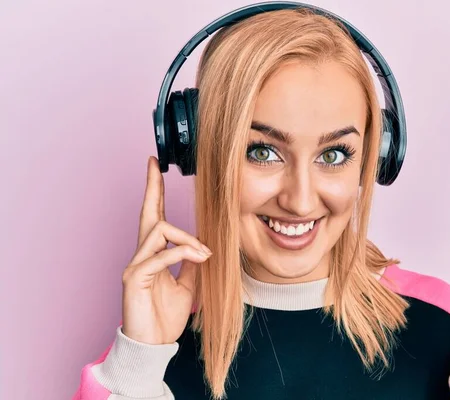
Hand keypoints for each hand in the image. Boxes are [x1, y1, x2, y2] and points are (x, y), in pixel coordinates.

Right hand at [121, 156, 211, 344]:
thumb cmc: (166, 316)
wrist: (154, 345)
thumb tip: (203, 245)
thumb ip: (192, 264)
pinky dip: (181, 252)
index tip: (155, 168)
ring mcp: (136, 264)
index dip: (155, 192)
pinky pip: (159, 255)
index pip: (154, 217)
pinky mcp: (134, 278)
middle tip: (154, 163)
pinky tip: (198, 258)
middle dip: (151, 186)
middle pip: (147, 213)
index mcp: (155, 254)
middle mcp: (142, 254)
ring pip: (160, 230)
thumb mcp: (189, 285)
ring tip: (205, 254)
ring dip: (188, 238)